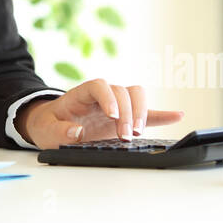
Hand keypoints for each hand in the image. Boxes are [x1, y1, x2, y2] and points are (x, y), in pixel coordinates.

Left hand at [18, 79, 184, 148]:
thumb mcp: (46, 130)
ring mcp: (116, 105)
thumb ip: (59, 131)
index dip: (108, 98)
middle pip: (122, 91)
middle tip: (125, 137)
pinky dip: (161, 114)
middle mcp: (102, 95)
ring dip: (141, 112)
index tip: (112, 116)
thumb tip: (77, 131)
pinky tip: (177, 115)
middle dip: (127, 113)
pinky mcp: (126, 118)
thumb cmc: (49, 125)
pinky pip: (147, 112)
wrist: (52, 125)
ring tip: (137, 133)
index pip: (99, 85)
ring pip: (136, 95)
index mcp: (81, 94)